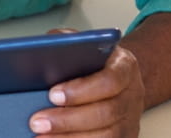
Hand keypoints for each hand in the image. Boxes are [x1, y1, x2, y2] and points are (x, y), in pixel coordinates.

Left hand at [28, 30, 144, 136]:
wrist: (117, 78)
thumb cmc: (93, 61)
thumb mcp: (82, 43)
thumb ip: (64, 42)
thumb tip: (40, 51)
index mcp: (124, 67)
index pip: (110, 80)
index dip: (82, 89)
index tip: (52, 94)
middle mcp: (132, 94)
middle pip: (107, 112)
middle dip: (68, 119)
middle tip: (37, 121)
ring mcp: (131, 119)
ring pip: (107, 135)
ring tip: (41, 136)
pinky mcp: (126, 136)